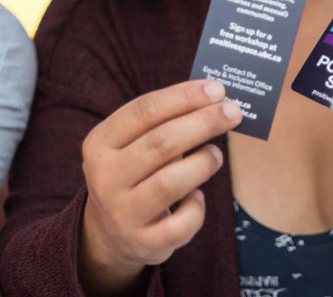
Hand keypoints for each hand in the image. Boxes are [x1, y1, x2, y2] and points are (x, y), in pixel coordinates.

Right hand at [78, 80, 241, 295]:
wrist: (109, 233)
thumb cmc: (134, 174)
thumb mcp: (132, 145)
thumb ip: (163, 123)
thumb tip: (215, 100)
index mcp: (99, 143)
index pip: (144, 111)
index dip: (183, 97)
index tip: (217, 89)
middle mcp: (104, 177)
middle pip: (160, 142)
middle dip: (203, 123)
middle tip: (233, 113)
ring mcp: (122, 212)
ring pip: (170, 182)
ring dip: (203, 163)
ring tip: (216, 155)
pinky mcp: (143, 243)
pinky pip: (181, 224)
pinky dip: (197, 207)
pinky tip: (197, 197)